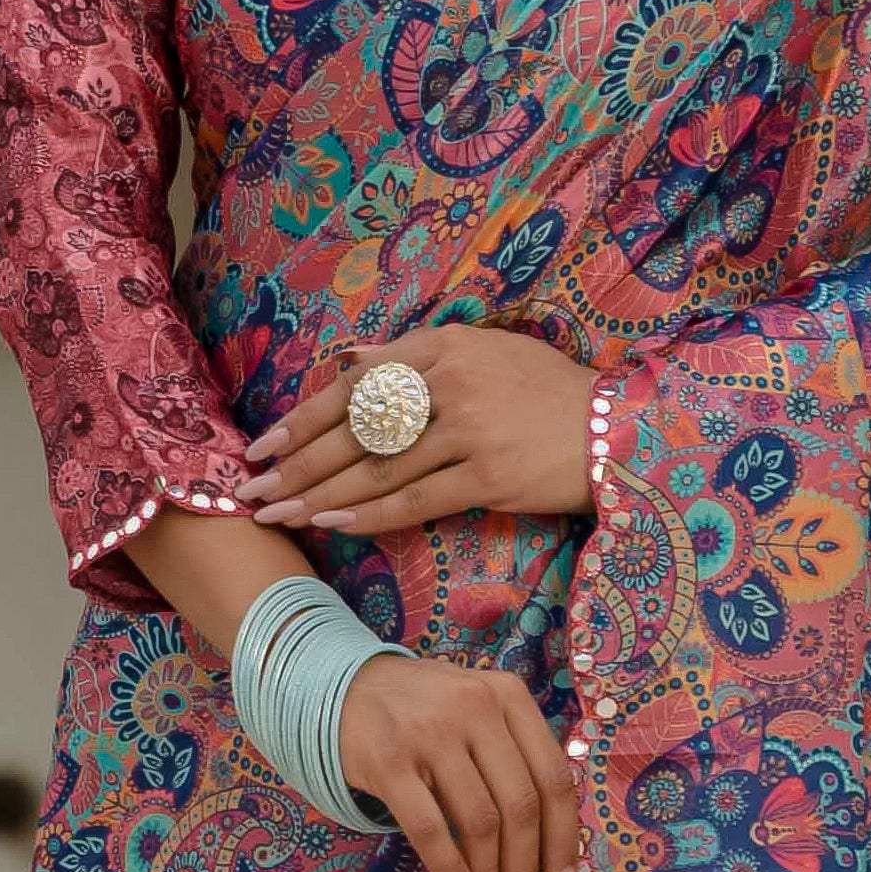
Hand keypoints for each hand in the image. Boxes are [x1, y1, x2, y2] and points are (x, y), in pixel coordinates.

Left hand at [247, 325, 595, 535]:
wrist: (618, 429)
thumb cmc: (547, 392)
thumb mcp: (485, 352)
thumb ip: (416, 357)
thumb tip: (351, 361)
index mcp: (443, 345)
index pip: (355, 386)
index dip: (304, 418)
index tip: (264, 445)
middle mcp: (450, 381)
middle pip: (355, 429)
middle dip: (297, 463)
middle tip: (252, 490)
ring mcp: (469, 428)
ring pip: (377, 469)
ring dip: (321, 496)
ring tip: (278, 515)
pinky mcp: (488, 474)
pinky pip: (415, 501)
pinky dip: (370, 515)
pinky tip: (334, 526)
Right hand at [337, 653, 579, 871]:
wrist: (341, 688)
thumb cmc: (423, 711)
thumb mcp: (479, 713)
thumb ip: (515, 759)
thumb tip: (548, 851)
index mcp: (510, 697)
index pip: (554, 780)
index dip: (564, 844)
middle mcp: (476, 708)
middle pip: (521, 807)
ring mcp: (431, 732)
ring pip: (480, 822)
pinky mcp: (388, 760)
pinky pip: (429, 828)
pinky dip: (450, 870)